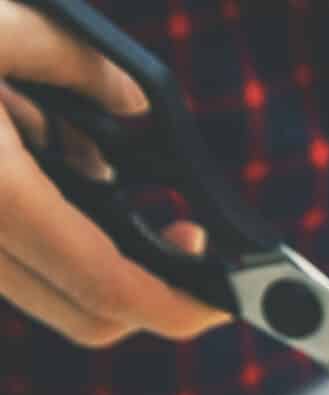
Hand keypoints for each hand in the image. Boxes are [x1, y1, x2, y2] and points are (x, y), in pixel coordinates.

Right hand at [0, 2, 223, 346]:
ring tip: (91, 162)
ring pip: (51, 294)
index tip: (227, 300)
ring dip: (98, 255)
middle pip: (90, 316)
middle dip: (153, 292)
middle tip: (188, 239)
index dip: (182, 305)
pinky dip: (50, 232)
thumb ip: (76, 64)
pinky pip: (11, 264)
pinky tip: (38, 154)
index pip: (112, 287)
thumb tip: (133, 105)